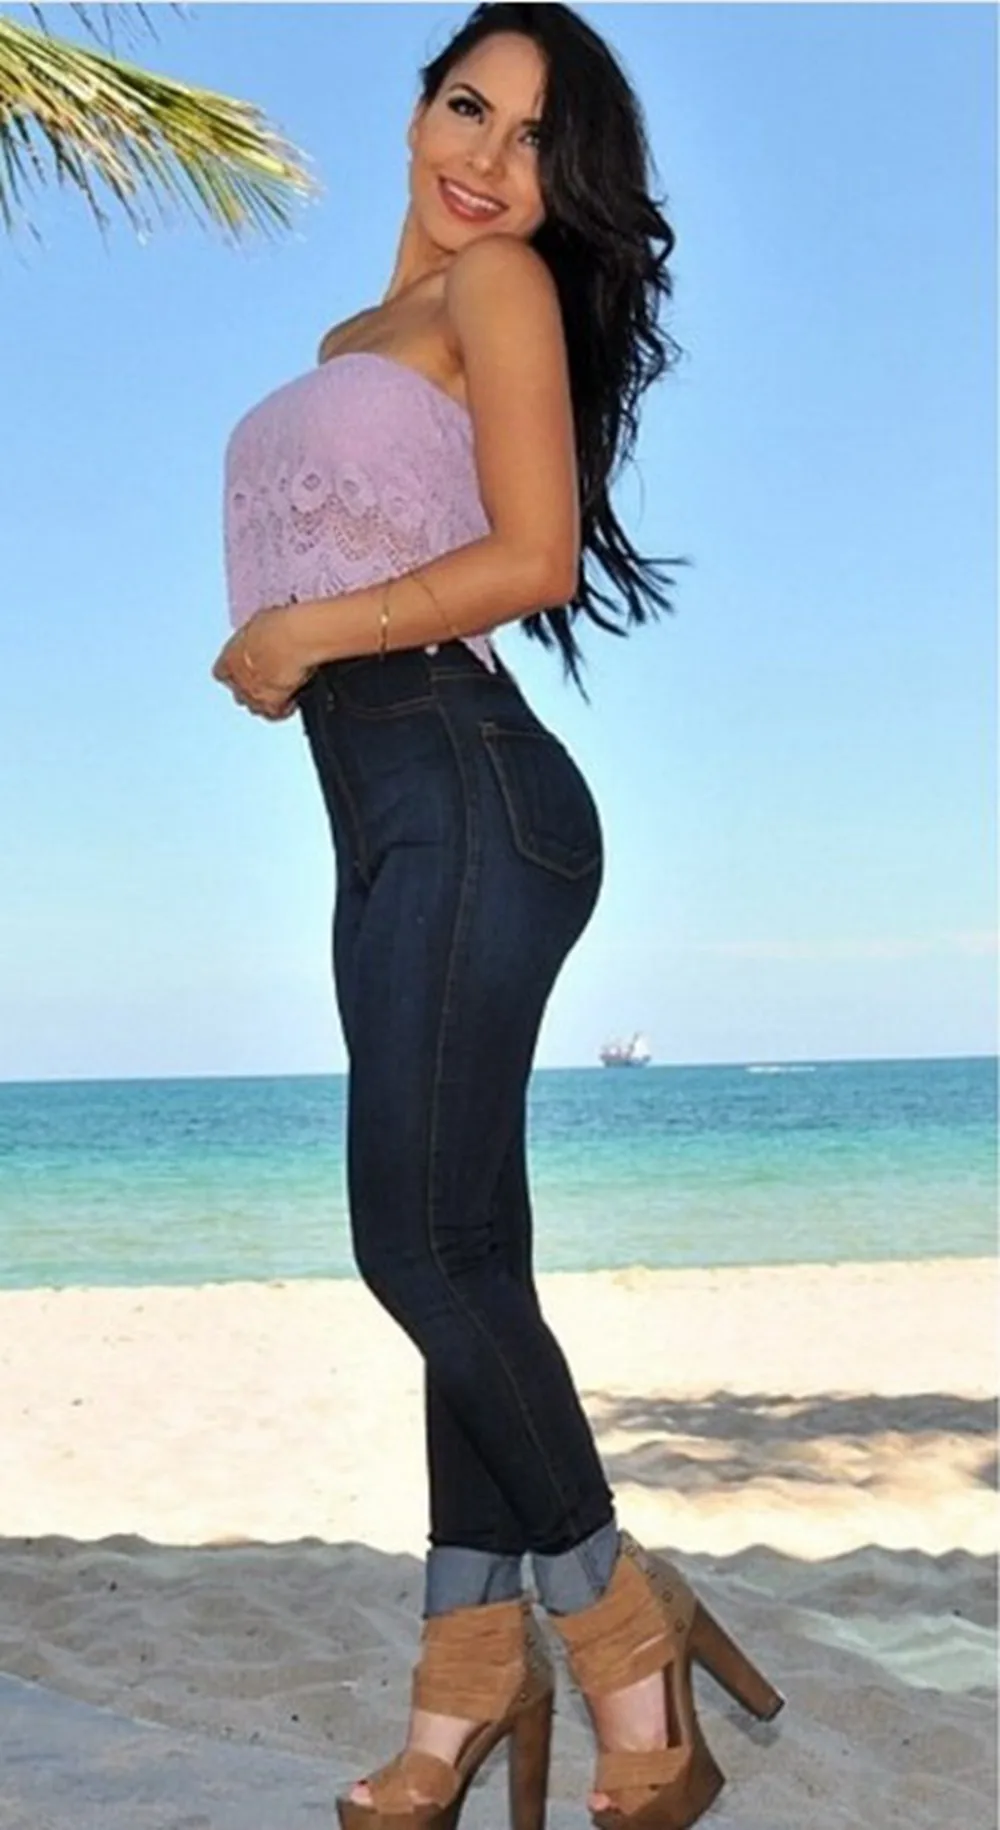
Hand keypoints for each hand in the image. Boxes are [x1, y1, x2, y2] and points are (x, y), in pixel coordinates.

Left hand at [212, 605, 314, 720]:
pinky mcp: (273, 705)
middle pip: (238, 692)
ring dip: (264, 700)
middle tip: (265, 677)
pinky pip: (275, 713)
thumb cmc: (276, 626)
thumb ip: (255, 635)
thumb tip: (263, 632)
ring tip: (279, 691)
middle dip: (250, 687)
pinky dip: (283, 709)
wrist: (293, 640)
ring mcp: (254, 695)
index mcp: (228, 657)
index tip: (243, 667)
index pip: (221, 672)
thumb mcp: (259, 622)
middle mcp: (238, 679)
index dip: (233, 671)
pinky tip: (292, 701)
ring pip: (254, 706)